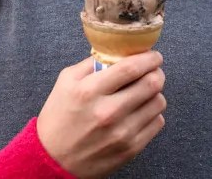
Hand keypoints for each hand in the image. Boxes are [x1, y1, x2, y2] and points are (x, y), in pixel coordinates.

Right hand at [36, 51, 166, 178]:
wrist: (53, 160)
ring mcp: (122, 132)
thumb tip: (117, 52)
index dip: (149, 58)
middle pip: (151, 83)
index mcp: (90, 91)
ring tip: (144, 92)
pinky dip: (153, 113)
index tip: (154, 55)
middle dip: (156, 72)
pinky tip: (140, 111)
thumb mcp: (66, 82)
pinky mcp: (131, 149)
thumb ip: (91, 63)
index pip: (130, 68)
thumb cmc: (58, 117)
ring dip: (155, 93)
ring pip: (158, 102)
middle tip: (153, 71)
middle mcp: (108, 112)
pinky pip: (157, 122)